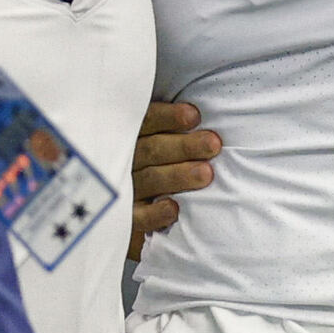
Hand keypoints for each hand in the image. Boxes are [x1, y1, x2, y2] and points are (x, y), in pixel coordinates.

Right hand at [131, 98, 219, 249]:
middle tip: (213, 145)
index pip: (146, 121)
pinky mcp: (126, 218)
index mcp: (129, 134)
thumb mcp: (153, 136)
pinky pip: (138, 217)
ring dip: (178, 176)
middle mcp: (123, 159)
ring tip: (206, 174)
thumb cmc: (155, 160)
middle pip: (151, 150)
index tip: (194, 116)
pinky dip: (155, 213)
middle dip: (184, 147)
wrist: (120, 204)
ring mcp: (123, 189)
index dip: (169, 117)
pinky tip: (174, 208)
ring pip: (150, 179)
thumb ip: (167, 127)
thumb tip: (200, 114)